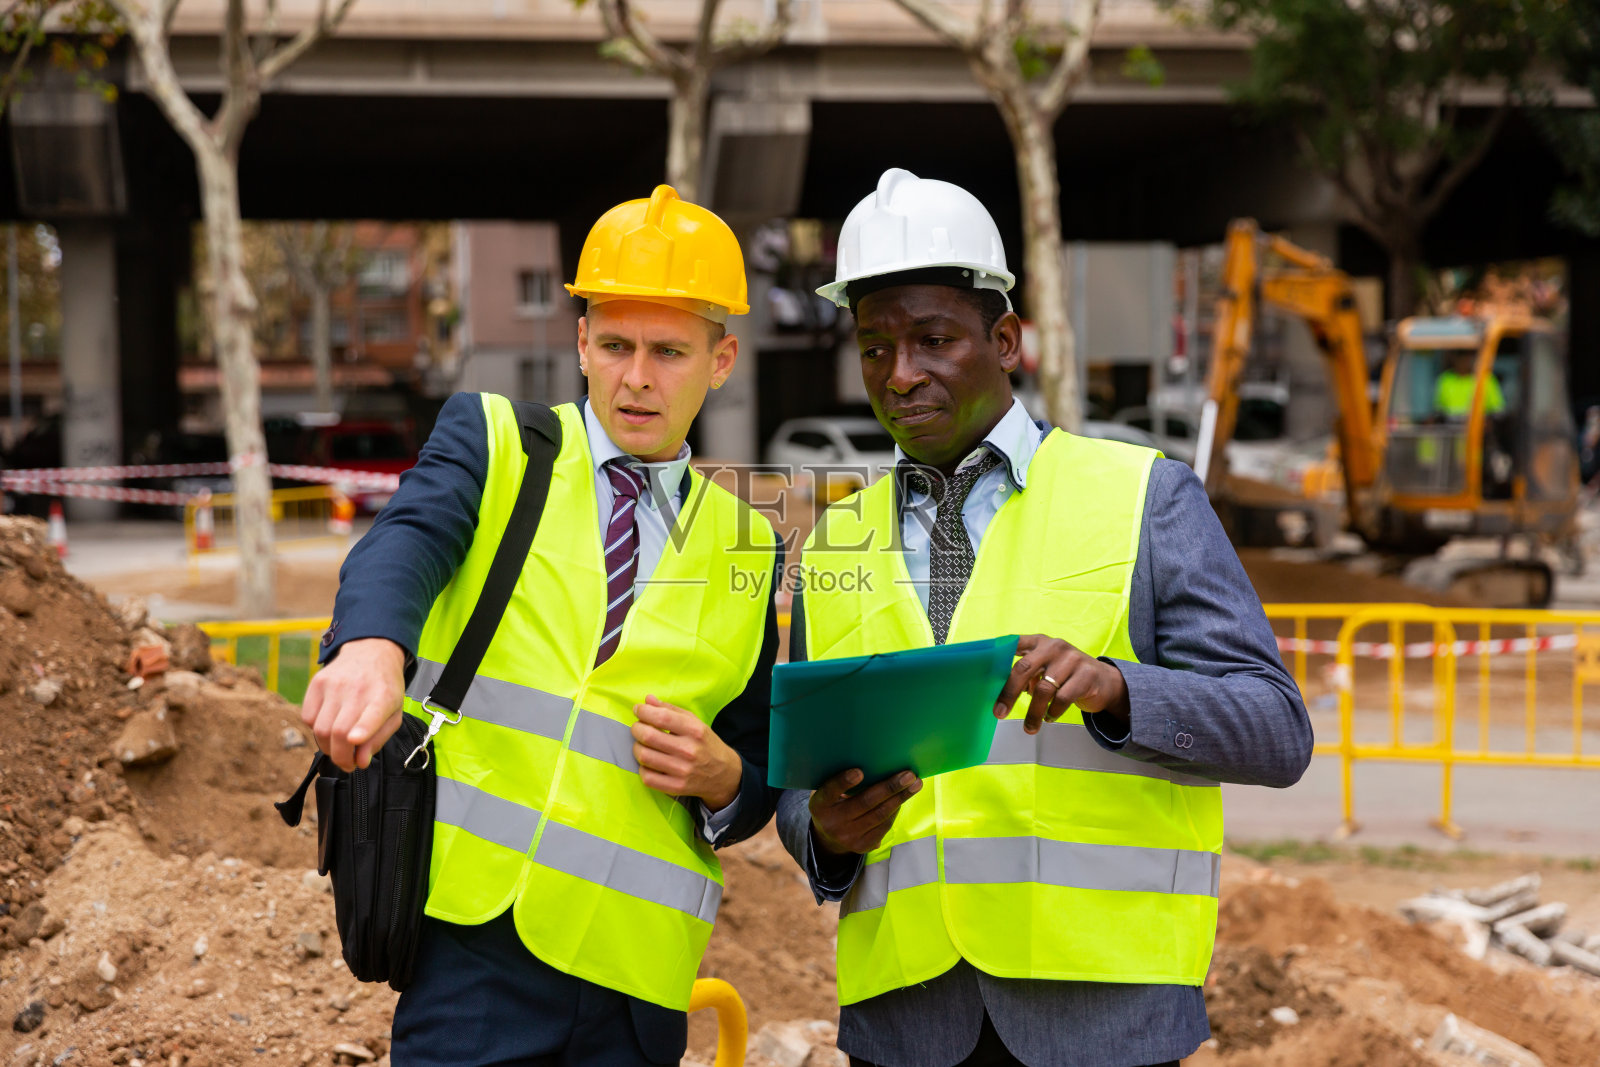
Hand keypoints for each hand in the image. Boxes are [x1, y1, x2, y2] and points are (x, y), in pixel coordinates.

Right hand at [302, 637, 407, 771]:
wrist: (371, 652)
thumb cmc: (384, 689)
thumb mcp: (394, 713)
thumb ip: (379, 739)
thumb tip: (360, 762)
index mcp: (383, 697)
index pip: (371, 714)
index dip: (362, 729)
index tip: (354, 739)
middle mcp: (358, 688)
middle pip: (339, 732)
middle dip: (341, 757)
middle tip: (347, 763)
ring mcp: (334, 684)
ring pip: (320, 730)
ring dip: (328, 747)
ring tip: (339, 746)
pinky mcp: (317, 683)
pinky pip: (308, 718)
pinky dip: (316, 730)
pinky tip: (330, 724)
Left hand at [631, 696, 743, 810]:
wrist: (724, 774)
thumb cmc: (705, 744)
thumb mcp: (694, 722)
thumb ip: (670, 710)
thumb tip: (647, 700)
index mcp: (694, 730)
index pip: (661, 717)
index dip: (644, 711)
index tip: (638, 710)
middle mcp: (689, 750)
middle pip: (648, 736)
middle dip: (636, 728)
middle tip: (637, 727)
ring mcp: (682, 770)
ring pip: (644, 756)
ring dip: (637, 748)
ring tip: (642, 744)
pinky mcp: (676, 787)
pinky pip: (647, 777)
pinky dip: (642, 768)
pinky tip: (648, 763)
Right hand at [808, 768, 921, 856]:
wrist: (828, 837)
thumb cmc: (832, 803)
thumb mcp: (827, 792)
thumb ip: (841, 782)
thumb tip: (873, 764)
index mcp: (819, 805)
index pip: (830, 792)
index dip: (843, 782)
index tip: (859, 772)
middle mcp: (832, 823)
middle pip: (865, 803)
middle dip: (889, 788)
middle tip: (908, 775)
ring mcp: (847, 837)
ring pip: (879, 815)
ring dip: (900, 798)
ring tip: (915, 784)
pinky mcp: (862, 846)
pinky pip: (884, 826)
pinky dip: (895, 810)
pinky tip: (904, 797)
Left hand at [993, 633, 1129, 734]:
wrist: (1105, 682)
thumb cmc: (1066, 676)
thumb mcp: (1046, 668)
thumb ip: (1027, 675)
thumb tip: (1002, 695)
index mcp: (1039, 642)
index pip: (1014, 643)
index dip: (998, 655)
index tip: (983, 672)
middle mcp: (1054, 647)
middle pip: (1024, 668)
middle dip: (1009, 693)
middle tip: (999, 713)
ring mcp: (1071, 659)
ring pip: (1043, 689)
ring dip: (1033, 712)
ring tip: (1030, 727)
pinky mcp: (1086, 675)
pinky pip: (1062, 699)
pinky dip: (1053, 712)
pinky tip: (1050, 718)